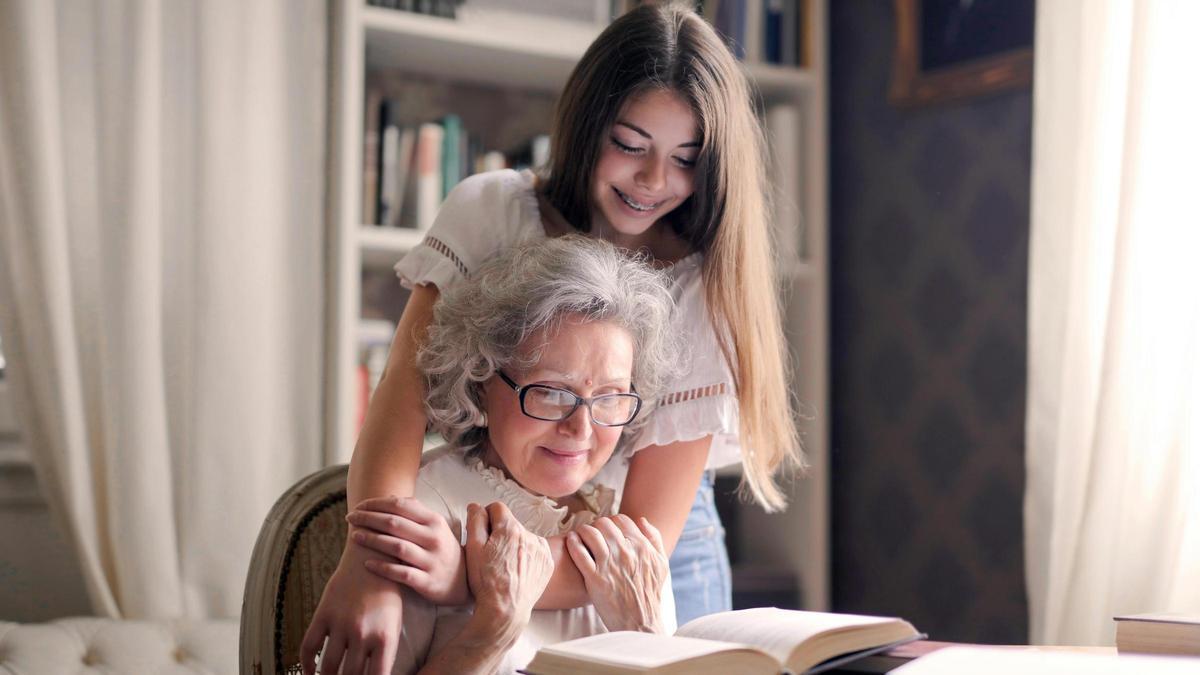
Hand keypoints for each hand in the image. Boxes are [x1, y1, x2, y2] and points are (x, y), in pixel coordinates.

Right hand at [300, 544, 404, 674]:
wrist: (373, 557)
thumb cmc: (387, 593)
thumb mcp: (393, 622)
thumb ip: (384, 651)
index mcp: (386, 637)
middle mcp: (363, 633)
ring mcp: (341, 623)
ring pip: (328, 666)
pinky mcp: (324, 613)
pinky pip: (309, 646)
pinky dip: (306, 664)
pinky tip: (309, 671)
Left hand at [347, 496, 468, 605]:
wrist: (463, 581)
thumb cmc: (442, 550)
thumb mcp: (436, 527)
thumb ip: (416, 512)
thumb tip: (390, 497)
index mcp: (434, 521)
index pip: (401, 506)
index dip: (376, 504)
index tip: (359, 506)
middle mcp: (433, 538)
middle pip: (395, 524)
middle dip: (368, 518)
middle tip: (350, 517)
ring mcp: (431, 561)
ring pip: (396, 547)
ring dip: (372, 540)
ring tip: (354, 536)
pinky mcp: (427, 582)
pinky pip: (401, 573)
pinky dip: (382, 568)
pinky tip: (366, 563)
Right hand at [465, 501, 553, 631]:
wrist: (506, 610)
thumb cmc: (486, 582)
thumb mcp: (472, 549)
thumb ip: (475, 521)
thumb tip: (476, 506)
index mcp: (510, 529)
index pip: (497, 508)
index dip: (486, 518)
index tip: (483, 533)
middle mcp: (530, 535)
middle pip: (511, 524)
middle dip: (500, 533)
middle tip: (492, 554)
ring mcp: (541, 549)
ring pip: (524, 536)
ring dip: (515, 544)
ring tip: (505, 565)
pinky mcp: (548, 562)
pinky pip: (536, 550)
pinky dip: (527, 556)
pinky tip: (517, 570)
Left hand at [566, 514, 668, 632]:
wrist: (639, 622)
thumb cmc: (650, 595)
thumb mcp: (661, 565)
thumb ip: (654, 539)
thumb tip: (642, 520)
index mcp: (641, 547)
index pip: (621, 520)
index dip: (612, 522)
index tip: (607, 530)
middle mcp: (625, 553)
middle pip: (604, 524)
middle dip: (597, 526)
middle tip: (592, 534)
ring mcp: (609, 565)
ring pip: (590, 533)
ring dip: (583, 531)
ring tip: (579, 535)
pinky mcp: (594, 578)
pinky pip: (579, 552)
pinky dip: (573, 542)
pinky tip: (571, 541)